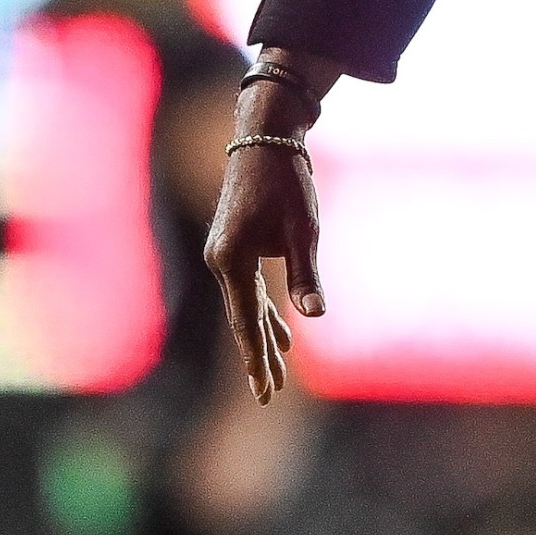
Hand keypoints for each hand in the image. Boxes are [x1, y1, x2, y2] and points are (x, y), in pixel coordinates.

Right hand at [202, 133, 326, 403]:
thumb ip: (304, 274)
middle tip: (268, 395)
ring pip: (246, 306)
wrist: (266, 138)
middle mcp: (221, 261)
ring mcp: (226, 255)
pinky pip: (250, 289)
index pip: (244, 320)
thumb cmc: (287, 181)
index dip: (255, 356)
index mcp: (231, 260)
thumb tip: (313, 315)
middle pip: (242, 319)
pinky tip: (281, 332)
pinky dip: (264, 310)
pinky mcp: (236, 247)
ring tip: (275, 373)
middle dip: (258, 356)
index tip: (262, 388)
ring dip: (262, 336)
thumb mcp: (302, 228)